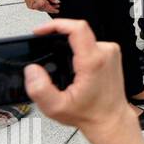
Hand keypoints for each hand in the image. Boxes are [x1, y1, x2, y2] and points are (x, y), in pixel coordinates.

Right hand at [24, 0, 59, 13]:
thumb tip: (57, 1)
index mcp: (41, 3)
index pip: (49, 9)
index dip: (54, 10)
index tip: (57, 11)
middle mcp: (36, 6)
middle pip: (45, 9)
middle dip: (51, 8)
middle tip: (56, 6)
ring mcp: (32, 7)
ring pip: (41, 9)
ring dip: (47, 8)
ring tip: (52, 5)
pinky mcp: (30, 6)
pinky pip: (37, 8)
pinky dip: (42, 7)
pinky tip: (45, 5)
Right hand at [25, 18, 129, 132]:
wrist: (110, 119)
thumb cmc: (89, 113)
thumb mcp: (56, 107)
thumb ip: (39, 89)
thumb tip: (32, 70)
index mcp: (93, 61)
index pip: (77, 28)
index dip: (56, 24)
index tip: (41, 31)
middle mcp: (106, 53)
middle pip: (78, 31)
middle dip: (58, 38)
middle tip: (45, 50)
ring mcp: (111, 53)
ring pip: (83, 38)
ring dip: (69, 46)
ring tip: (60, 63)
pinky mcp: (112, 55)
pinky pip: (91, 44)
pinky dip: (78, 51)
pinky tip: (73, 66)